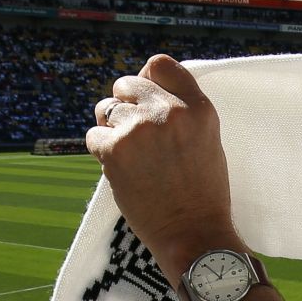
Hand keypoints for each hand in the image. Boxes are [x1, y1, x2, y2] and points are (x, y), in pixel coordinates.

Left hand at [86, 54, 244, 282]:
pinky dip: (102, 151)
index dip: (148, 79)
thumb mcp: (208, 141)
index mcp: (199, 109)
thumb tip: (144, 85)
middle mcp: (169, 112)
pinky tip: (121, 169)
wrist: (193, 235)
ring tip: (130, 155)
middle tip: (135, 134)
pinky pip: (93, 136)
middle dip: (125, 104)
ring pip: (105, 109)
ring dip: (111, 128)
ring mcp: (140, 129)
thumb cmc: (202, 194)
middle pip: (127, 83)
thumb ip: (181, 112)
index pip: (160, 65)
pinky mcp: (114, 150)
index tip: (146, 97)